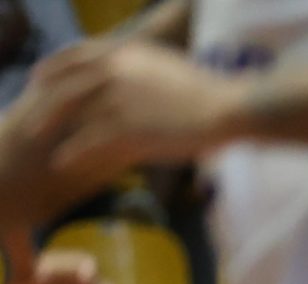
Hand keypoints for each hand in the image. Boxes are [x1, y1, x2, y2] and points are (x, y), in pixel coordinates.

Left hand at [40, 40, 250, 177]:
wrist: (229, 108)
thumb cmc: (208, 92)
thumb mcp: (166, 65)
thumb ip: (139, 66)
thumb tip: (129, 70)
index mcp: (124, 51)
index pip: (74, 54)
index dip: (53, 67)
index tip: (40, 78)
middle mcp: (114, 69)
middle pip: (65, 83)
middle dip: (44, 99)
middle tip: (32, 113)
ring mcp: (117, 97)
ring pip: (71, 112)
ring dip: (49, 126)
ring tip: (36, 139)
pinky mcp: (126, 126)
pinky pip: (88, 140)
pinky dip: (70, 152)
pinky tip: (60, 162)